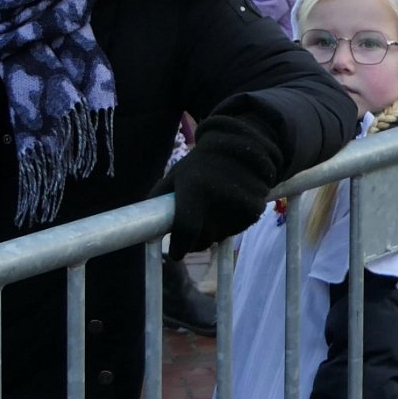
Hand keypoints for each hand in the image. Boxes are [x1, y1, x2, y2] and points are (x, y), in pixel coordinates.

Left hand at [161, 117, 278, 257]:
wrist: (241, 146)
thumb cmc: (201, 164)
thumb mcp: (175, 176)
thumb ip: (158, 199)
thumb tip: (143, 226)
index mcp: (195, 188)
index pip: (186, 231)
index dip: (179, 247)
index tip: (176, 251)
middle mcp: (219, 197)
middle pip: (203, 240)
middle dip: (196, 240)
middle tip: (195, 225)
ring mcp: (239, 205)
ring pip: (220, 237)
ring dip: (214, 231)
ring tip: (213, 208)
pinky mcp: (254, 210)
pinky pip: (236, 230)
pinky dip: (230, 225)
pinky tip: (229, 206)